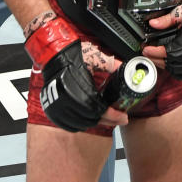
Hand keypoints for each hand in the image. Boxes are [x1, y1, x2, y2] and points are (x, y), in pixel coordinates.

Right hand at [25, 13, 115, 131]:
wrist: (53, 55)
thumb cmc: (74, 55)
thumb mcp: (96, 59)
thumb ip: (113, 66)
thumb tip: (129, 70)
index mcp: (81, 89)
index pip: (100, 110)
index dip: (113, 116)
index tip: (123, 117)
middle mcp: (68, 101)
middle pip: (93, 119)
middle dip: (108, 120)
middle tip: (119, 119)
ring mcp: (59, 108)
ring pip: (82, 124)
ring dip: (95, 122)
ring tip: (105, 118)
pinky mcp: (52, 111)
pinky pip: (69, 126)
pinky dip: (81, 125)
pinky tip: (89, 119)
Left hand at [144, 0, 181, 79]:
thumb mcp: (180, 12)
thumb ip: (166, 20)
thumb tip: (153, 24)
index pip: (171, 51)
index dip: (156, 52)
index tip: (147, 49)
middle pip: (173, 63)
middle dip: (157, 59)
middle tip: (147, 54)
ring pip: (179, 70)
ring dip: (165, 66)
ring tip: (155, 59)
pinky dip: (176, 71)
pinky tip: (169, 64)